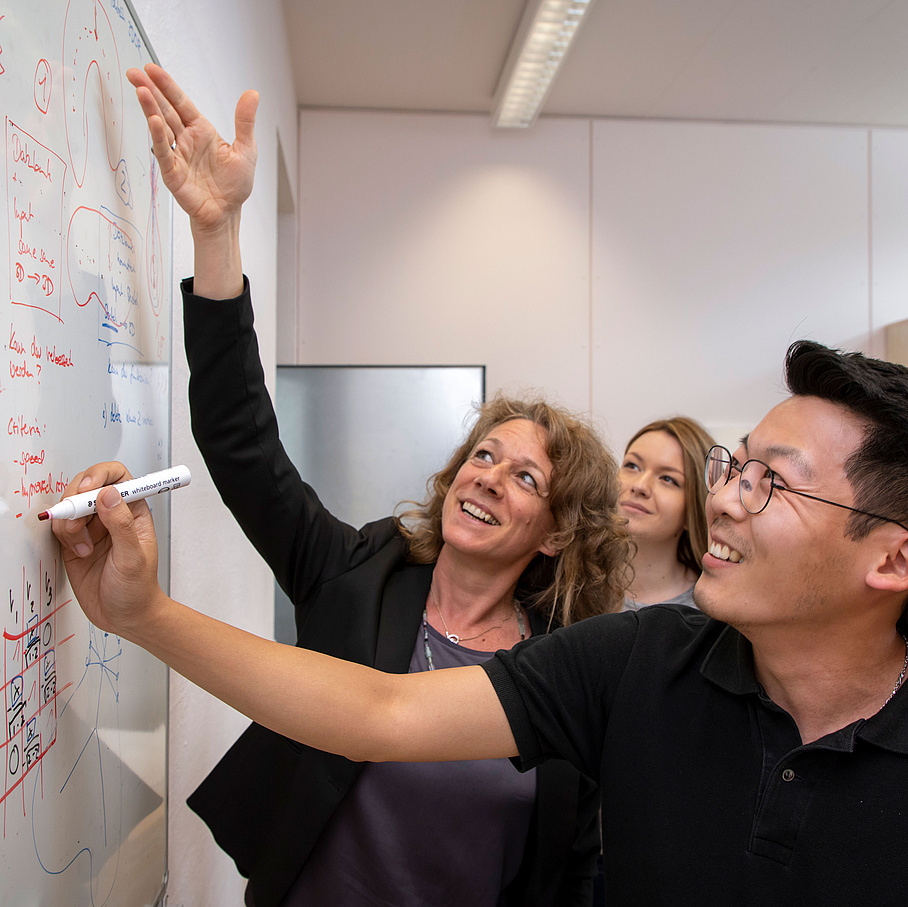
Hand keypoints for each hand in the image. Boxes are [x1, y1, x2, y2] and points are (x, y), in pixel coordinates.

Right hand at [52, 463, 165, 635]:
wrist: (124, 616)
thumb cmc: (138, 588)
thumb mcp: (133, 557)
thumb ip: (120, 524)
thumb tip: (108, 494)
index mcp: (133, 511)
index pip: (117, 476)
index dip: (100, 475)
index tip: (89, 489)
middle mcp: (112, 515)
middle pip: (86, 486)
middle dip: (77, 501)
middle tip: (77, 523)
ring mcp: (93, 528)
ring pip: (70, 506)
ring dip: (70, 523)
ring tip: (84, 546)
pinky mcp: (75, 541)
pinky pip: (61, 526)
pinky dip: (63, 535)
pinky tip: (78, 552)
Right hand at [126, 64, 258, 237]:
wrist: (227, 213)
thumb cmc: (234, 185)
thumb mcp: (246, 150)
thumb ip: (245, 121)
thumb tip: (252, 93)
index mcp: (201, 130)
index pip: (181, 103)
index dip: (167, 86)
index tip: (151, 69)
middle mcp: (186, 140)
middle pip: (165, 110)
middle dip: (150, 91)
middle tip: (135, 73)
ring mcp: (177, 155)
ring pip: (161, 128)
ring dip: (150, 109)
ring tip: (141, 91)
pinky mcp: (173, 173)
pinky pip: (164, 152)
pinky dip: (158, 137)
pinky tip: (153, 121)